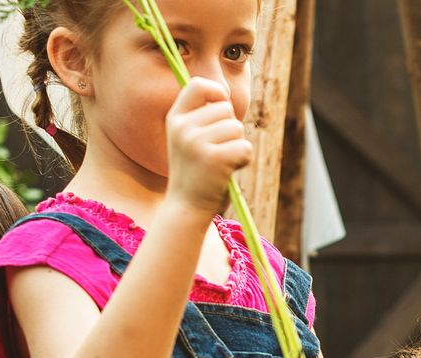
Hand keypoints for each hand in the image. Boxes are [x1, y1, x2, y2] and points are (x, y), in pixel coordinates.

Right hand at [165, 77, 251, 214]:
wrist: (186, 208)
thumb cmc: (195, 174)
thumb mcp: (188, 141)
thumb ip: (202, 119)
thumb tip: (225, 96)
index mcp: (175, 119)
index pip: (198, 85)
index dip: (216, 93)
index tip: (222, 107)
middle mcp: (183, 127)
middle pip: (225, 109)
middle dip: (231, 129)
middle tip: (219, 151)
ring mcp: (197, 142)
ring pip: (237, 128)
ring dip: (238, 146)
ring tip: (222, 163)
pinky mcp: (214, 158)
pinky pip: (244, 147)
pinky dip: (244, 159)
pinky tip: (229, 171)